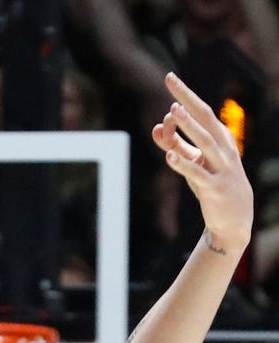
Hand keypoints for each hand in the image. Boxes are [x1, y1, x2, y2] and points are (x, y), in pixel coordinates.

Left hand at [151, 72, 253, 249]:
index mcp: (220, 138)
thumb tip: (156, 128)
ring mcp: (221, 167)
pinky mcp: (213, 187)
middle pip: (205, 118)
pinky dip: (183, 164)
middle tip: (171, 81)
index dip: (186, 94)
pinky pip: (197, 173)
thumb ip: (175, 145)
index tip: (169, 78)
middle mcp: (224, 148)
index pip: (202, 111)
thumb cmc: (211, 183)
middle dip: (187, 99)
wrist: (234, 218)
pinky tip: (168, 156)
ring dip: (189, 126)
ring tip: (172, 111)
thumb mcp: (193, 162)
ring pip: (205, 142)